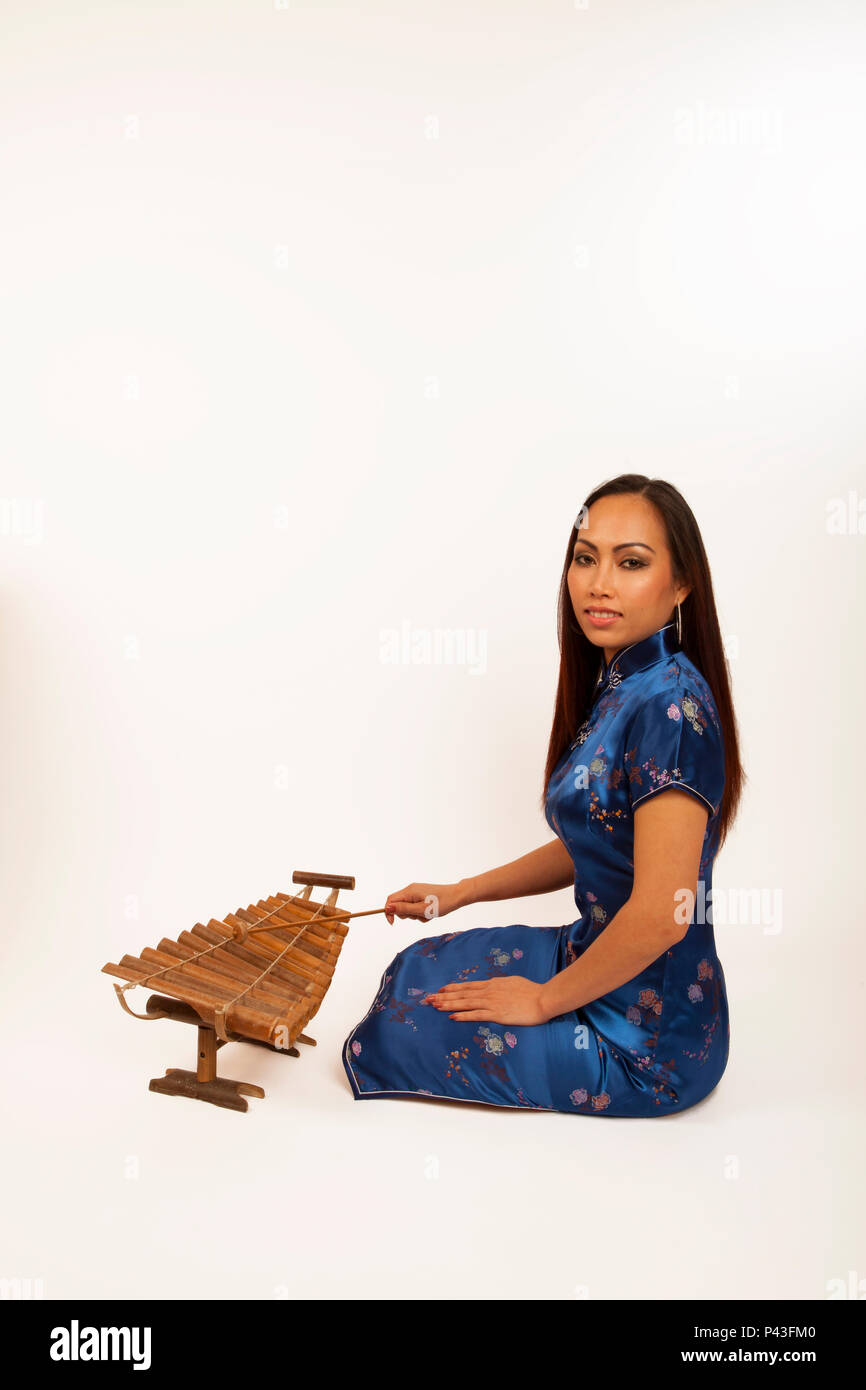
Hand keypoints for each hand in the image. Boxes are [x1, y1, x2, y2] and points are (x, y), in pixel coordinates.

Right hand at [384, 881, 468, 925]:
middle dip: (406, 914)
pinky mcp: (422, 895)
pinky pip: (415, 906)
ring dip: (415, 914)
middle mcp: (411, 890)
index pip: (390, 901)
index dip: (389, 912)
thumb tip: (387, 908)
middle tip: (418, 915)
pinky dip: (420, 912)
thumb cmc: (441, 903)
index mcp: (409, 891)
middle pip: (398, 905)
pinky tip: (430, 913)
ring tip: (427, 914)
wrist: (457, 896)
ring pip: (407, 907)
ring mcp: (417, 892)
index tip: (393, 923)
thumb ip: (404, 909)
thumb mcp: (421, 910)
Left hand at [425, 975, 548, 1025]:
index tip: (441, 989)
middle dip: (444, 996)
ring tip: (434, 1006)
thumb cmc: (532, 991)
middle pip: (462, 994)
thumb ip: (502, 985)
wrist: (543, 999)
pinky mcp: (497, 1014)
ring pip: (465, 1003)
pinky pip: (476, 1015)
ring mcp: (492, 1002)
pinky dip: (463, 1015)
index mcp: (493, 984)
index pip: (468, 986)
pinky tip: (452, 1017)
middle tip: (428, 999)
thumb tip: (495, 985)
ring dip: (448, 1005)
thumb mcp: (514, 982)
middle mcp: (489, 991)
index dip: (453, 988)